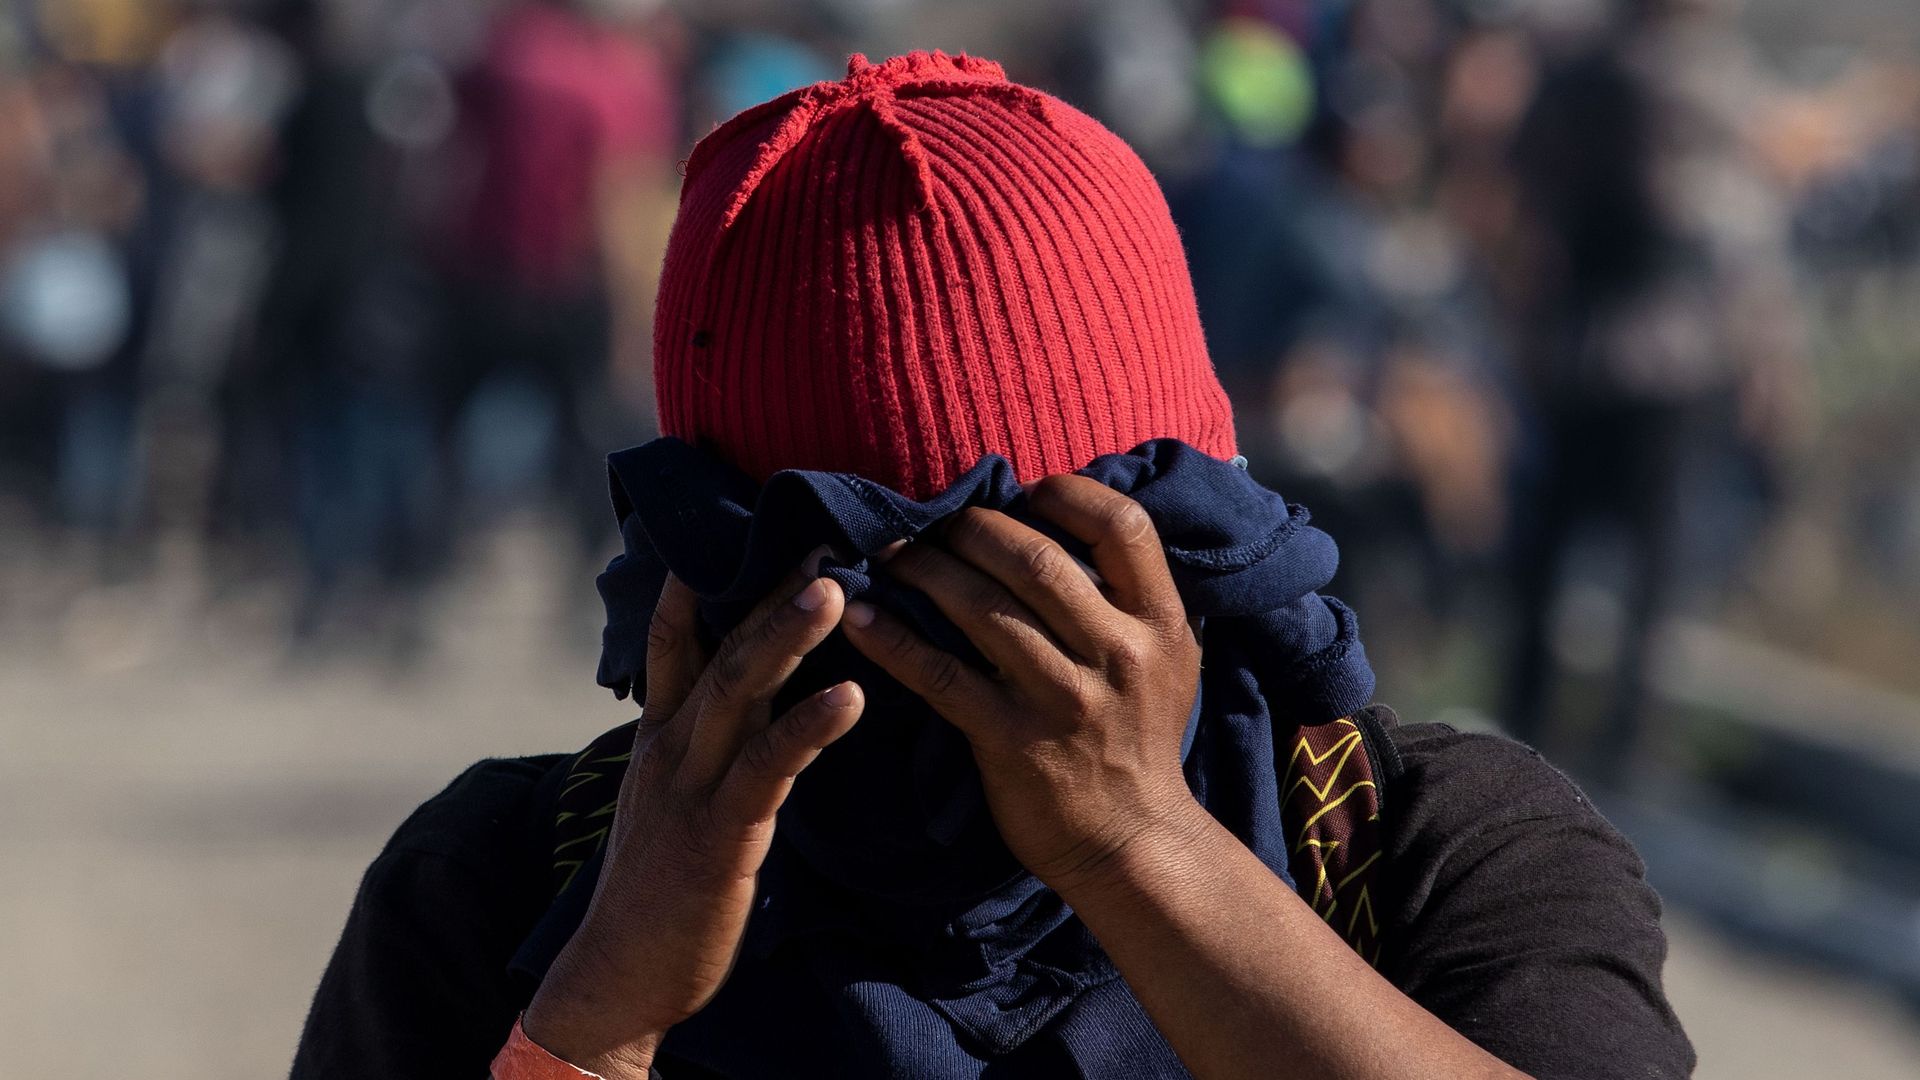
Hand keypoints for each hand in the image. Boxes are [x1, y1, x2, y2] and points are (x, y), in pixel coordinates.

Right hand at [523, 564, 861, 1077]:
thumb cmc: (663, 888)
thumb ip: (711, 745)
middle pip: (717, 650)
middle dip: (765, 591)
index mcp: (661, 737)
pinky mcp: (719, 835)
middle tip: (817, 537)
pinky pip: (767, 768)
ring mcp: (690, 788)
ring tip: (831, 588)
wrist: (620, 976)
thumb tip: (755, 701)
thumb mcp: (677, 800)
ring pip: (736, 692)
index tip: (738, 525)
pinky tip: (850, 696)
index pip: (674, 642)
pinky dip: (808, 728)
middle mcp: (671, 748)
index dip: (697, 583)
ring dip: (785, 637)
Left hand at [840, 475, 1205, 894]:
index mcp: (1161, 623)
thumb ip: (1131, 596)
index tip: (1021, 493)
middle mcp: (1118, 653)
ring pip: (982, 608)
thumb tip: (1067, 524)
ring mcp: (1063, 698)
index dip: (1065, 494)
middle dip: (972, 529)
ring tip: (891, 555)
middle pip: (1036, 558)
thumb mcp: (1168, 660)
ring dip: (924, 570)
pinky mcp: (1010, 740)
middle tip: (937, 525)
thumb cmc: (1139, 739)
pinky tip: (859, 616)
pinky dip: (893, 639)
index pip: (1122, 525)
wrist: (1132, 841)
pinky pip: (940, 675)